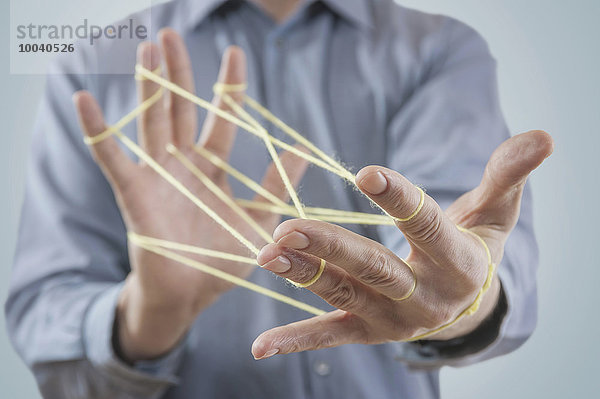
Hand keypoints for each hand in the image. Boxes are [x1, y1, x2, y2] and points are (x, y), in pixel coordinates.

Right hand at [73, 29, 306, 359]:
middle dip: (179, 73)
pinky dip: (99, 132)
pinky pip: (113, 159)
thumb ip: (277, 185)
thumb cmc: (222, 260)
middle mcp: (185, 166)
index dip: (228, 87)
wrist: (190, 296)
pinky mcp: (134, 196)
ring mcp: (158, 178)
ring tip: (146, 50)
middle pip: (182, 110)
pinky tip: (84, 101)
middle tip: (171, 34)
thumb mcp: (259, 220)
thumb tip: (304, 151)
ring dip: (148, 88)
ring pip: (152, 123)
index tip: (235, 52)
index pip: (222, 118)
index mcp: (214, 169)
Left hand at [252, 131, 552, 358]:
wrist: (465, 304)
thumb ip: (508, 175)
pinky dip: (297, 340)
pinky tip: (261, 345)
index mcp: (457, 262)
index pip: (426, 226)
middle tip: (289, 226)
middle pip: (374, 268)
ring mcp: (393, 319)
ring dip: (304, 275)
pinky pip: (331, 334)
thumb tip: (543, 135)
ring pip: (343, 293)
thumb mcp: (495, 212)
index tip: (363, 172)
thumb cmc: (474, 246)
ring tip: (267, 253)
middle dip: (331, 246)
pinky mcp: (368, 331)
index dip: (398, 198)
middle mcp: (424, 297)